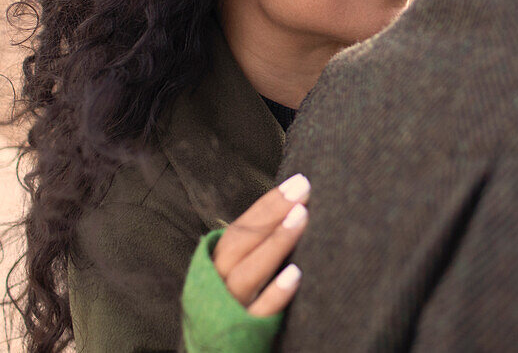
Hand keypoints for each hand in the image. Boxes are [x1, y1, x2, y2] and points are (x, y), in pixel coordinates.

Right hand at [212, 173, 309, 316]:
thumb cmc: (232, 312)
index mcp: (214, 266)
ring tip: (301, 217)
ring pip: (247, 273)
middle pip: (241, 242)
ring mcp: (226, 309)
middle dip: (273, 212)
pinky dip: (276, 294)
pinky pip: (258, 314)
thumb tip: (290, 211)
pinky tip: (296, 274)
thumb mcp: (237, 277)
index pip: (240, 228)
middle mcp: (214, 284)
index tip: (297, 182)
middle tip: (304, 188)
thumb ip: (253, 250)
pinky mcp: (240, 335)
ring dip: (276, 243)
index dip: (267, 204)